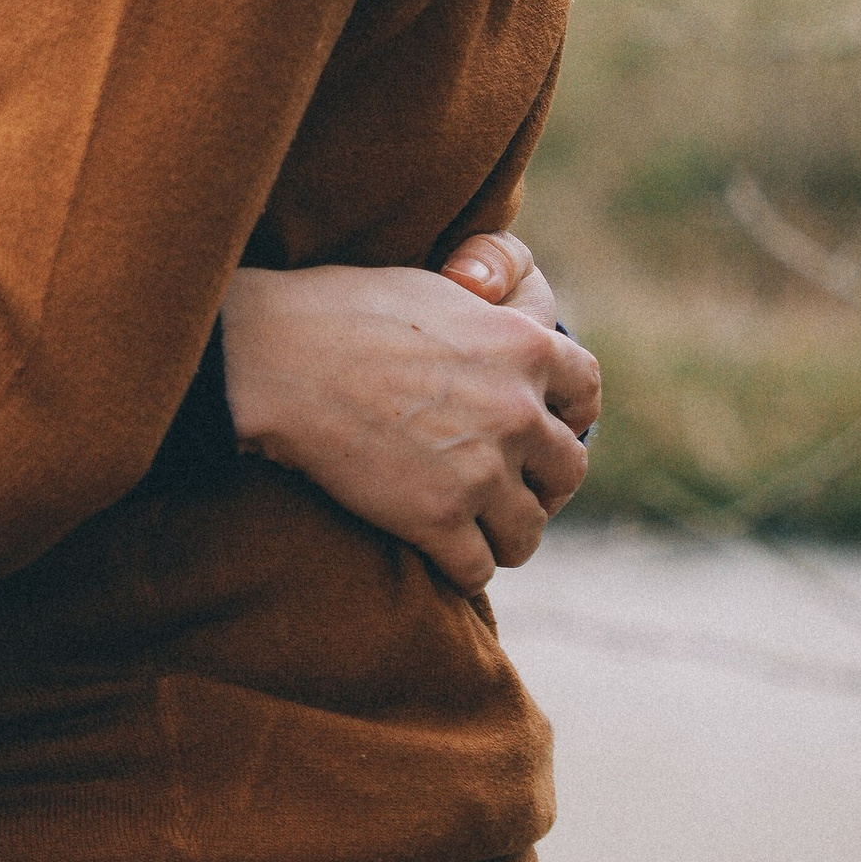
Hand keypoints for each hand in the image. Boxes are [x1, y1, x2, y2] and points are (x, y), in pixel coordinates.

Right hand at [219, 238, 599, 594]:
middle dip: (538, 482)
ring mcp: (481, 470)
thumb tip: (509, 334)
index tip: (539, 429)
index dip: (565, 415)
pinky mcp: (437, 518)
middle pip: (569, 470)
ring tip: (469, 528)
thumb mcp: (437, 293)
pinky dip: (459, 566)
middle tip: (501, 487)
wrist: (273, 357)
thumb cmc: (340, 311)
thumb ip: (490, 320)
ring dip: (501, 533)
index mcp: (525, 345)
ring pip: (527, 531)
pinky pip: (477, 569)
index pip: (587, 392)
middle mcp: (518, 411)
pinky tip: (434, 550)